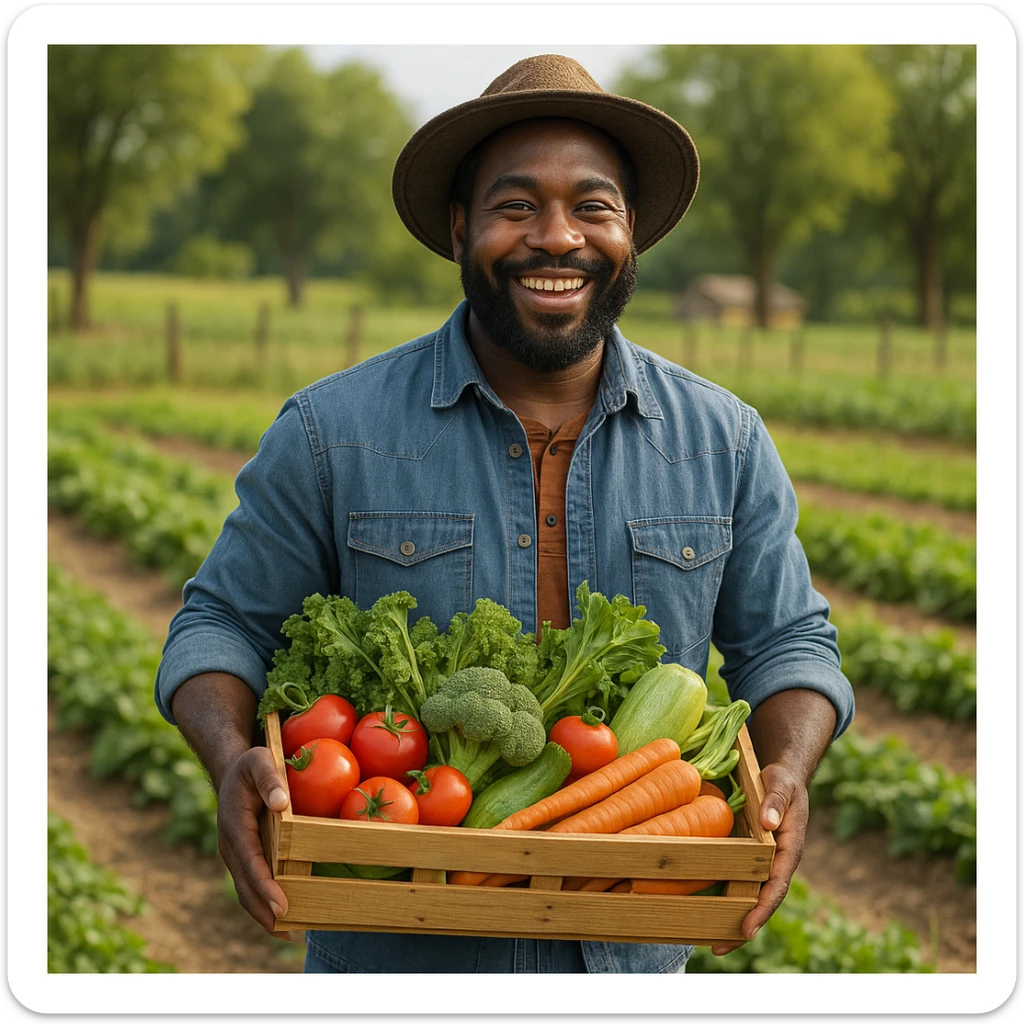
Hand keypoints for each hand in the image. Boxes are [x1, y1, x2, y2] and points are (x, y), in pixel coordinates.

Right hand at [217, 745, 292, 940]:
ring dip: (263, 915)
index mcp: (234, 825)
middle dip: (264, 911)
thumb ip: (270, 778)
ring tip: (290, 933)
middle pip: (245, 886)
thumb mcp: (259, 761)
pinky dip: (263, 903)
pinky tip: (284, 916)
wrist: (232, 770)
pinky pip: (251, 885)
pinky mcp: (243, 857)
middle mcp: (231, 845)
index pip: (250, 862)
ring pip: (246, 891)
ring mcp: (235, 854)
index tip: (281, 906)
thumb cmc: (250, 765)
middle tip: (290, 931)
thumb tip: (281, 802)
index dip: (264, 886)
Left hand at [710, 761, 806, 956]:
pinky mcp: (748, 857)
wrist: (780, 776)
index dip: (763, 909)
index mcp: (789, 850)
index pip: (777, 885)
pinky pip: (738, 880)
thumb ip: (776, 801)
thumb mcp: (781, 785)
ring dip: (731, 918)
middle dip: (743, 926)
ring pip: (749, 895)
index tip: (747, 929)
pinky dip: (725, 897)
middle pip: (761, 901)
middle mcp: (776, 862)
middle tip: (719, 949)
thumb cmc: (782, 780)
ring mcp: (762, 862)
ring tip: (708, 941)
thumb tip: (769, 822)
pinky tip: (703, 909)